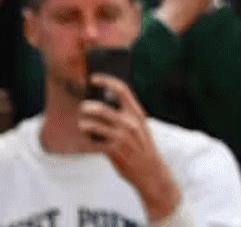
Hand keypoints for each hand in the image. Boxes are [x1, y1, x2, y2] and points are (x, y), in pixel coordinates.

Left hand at [78, 74, 182, 220]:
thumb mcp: (139, 127)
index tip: (94, 78)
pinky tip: (88, 137)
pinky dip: (87, 136)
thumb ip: (124, 115)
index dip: (106, 81)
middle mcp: (130, 122)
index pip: (122, 90)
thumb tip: (102, 103)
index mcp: (138, 113)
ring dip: (84, 123)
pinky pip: (93, 139)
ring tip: (82, 123)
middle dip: (88, 106)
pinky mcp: (113, 149)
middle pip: (103, 107)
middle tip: (82, 106)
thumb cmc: (142, 147)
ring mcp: (122, 136)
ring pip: (94, 124)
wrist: (151, 170)